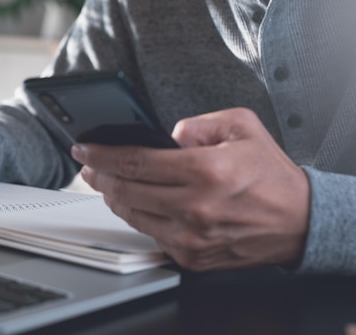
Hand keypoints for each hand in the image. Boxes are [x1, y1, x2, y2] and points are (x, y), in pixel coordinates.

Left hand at [71, 107, 310, 270]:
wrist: (298, 220)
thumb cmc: (269, 174)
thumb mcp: (239, 125)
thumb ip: (195, 124)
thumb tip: (163, 137)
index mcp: (205, 171)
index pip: (135, 161)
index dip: (102, 154)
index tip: (83, 149)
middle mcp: (195, 207)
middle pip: (125, 190)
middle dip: (100, 175)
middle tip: (90, 165)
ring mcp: (192, 237)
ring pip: (132, 215)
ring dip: (113, 196)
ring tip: (108, 181)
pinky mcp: (192, 257)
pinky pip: (150, 234)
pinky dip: (137, 216)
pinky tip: (135, 203)